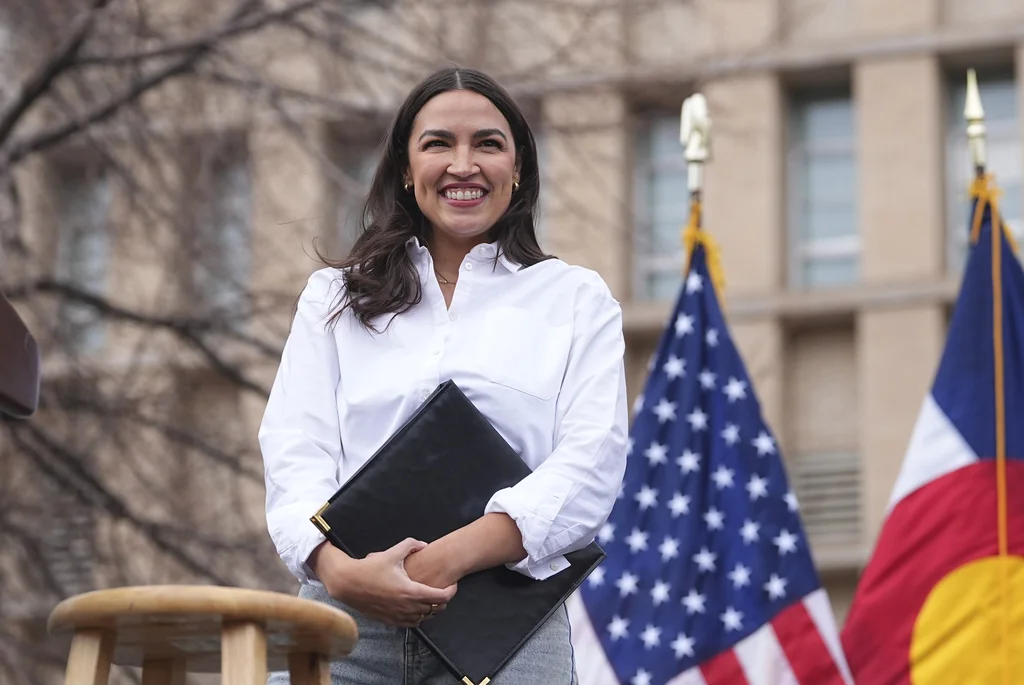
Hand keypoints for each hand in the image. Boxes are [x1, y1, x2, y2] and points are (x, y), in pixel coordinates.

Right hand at [312, 538, 456, 627]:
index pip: (441, 597)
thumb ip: (411, 545)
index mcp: (411, 591)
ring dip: (430, 610)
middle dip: (442, 600)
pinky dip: (417, 617)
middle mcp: (407, 607)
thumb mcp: (392, 553)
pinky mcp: (389, 621)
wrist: (348, 583)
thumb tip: (424, 544)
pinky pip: (410, 624)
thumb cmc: (370, 568)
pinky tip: (414, 607)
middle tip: (442, 589)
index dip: (451, 591)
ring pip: (424, 619)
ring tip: (429, 598)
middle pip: (435, 609)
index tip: (452, 584)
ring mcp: (398, 616)